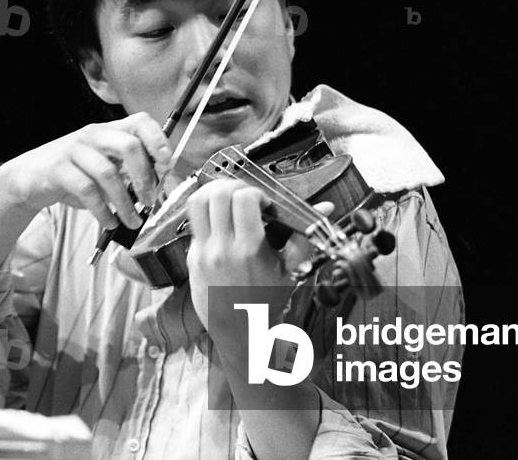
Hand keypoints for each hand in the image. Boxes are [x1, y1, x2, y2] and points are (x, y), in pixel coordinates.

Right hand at [0, 112, 171, 229]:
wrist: (29, 177)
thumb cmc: (74, 173)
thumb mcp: (104, 166)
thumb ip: (128, 172)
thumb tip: (159, 189)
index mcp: (109, 130)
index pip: (141, 121)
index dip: (158, 140)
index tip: (167, 163)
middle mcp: (93, 135)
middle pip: (128, 146)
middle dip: (144, 177)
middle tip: (149, 200)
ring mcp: (74, 150)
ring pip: (108, 173)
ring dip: (125, 203)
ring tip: (132, 221)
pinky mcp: (58, 169)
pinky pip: (87, 191)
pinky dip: (103, 211)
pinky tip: (109, 222)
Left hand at [185, 179, 315, 339]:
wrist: (241, 331)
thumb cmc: (266, 301)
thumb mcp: (290, 269)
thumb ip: (304, 235)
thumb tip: (326, 209)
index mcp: (249, 250)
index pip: (243, 199)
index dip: (256, 192)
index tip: (263, 203)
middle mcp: (222, 250)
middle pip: (217, 194)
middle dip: (233, 186)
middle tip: (244, 197)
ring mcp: (203, 253)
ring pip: (197, 203)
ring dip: (213, 193)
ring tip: (228, 199)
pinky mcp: (191, 257)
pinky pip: (194, 222)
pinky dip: (206, 214)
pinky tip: (220, 221)